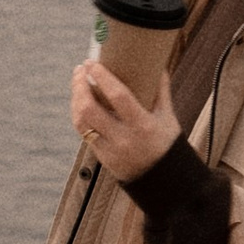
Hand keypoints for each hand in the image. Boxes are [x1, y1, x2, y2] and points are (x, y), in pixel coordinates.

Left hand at [71, 56, 179, 182]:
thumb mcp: (168, 117)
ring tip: (78, 83)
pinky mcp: (102, 157)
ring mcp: (110, 149)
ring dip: (75, 99)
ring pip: (81, 122)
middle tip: (80, 70)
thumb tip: (157, 65)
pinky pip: (84, 133)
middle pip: (89, 109)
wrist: (163, 180)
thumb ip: (161, 91)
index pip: (118, 96)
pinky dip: (79, 114)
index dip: (102, 77)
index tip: (92, 63)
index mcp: (143, 125)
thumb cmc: (167, 143)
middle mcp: (124, 138)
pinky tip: (81, 102)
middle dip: (80, 86)